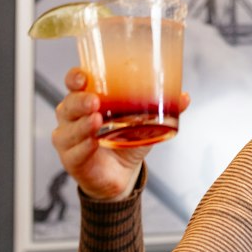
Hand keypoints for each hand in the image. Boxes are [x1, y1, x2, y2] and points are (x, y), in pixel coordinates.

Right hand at [51, 68, 189, 202]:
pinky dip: (83, 146)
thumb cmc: (125, 140)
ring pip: (68, 129)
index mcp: (88, 100)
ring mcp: (69, 139)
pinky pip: (74, 152)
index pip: (74, 84)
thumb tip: (184, 97)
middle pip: (68, 104)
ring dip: (81, 124)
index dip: (75, 78)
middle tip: (95, 101)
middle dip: (79, 101)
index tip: (83, 76)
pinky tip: (92, 143)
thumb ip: (162, 108)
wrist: (122, 174)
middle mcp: (73, 117)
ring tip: (96, 120)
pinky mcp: (72, 160)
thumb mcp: (145, 122)